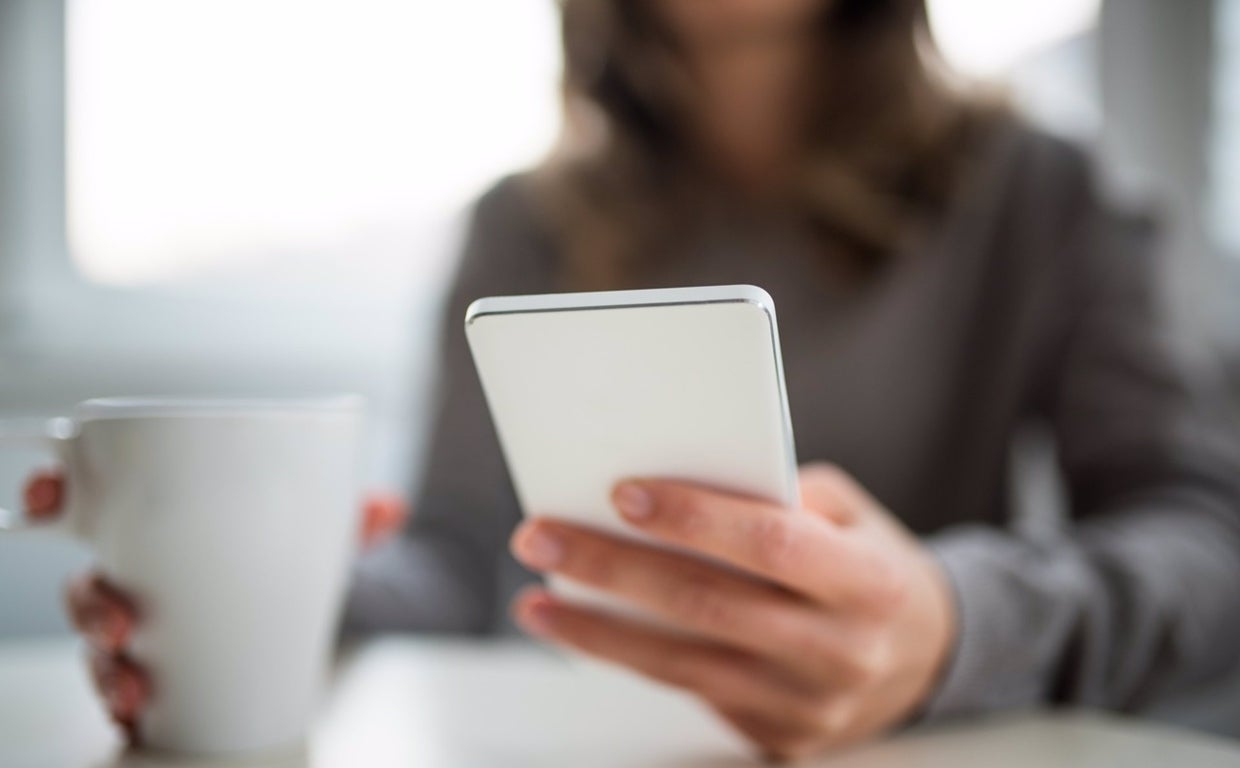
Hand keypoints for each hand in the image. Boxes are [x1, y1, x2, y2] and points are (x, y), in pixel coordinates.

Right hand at [21, 470, 408, 742]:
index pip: (92, 504)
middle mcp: (142, 582)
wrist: (304, 636)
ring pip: (96, 648)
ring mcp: (144, 634)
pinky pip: (118, 694)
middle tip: (119, 624)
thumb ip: (352, 522)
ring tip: (135, 684)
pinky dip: (122, 705)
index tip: (50, 497)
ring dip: (103, 669)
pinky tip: (137, 714)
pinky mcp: (154, 680)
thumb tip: (389, 509)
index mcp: (165, 531)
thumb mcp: (321, 539)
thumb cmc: (290, 570)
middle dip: (87, 605)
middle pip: (84, 587)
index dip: (56, 495)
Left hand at [508, 464, 955, 760]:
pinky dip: (632, 662)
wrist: (930, 656)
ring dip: (598, 632)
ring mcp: (810, 708)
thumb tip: (675, 486)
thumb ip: (779, 494)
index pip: (772, 543)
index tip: (621, 492)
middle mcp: (843, 651)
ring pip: (684, 666)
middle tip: (541, 537)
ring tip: (538, 597)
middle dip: (612, 570)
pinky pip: (693, 696)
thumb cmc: (871, 565)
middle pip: (707, 606)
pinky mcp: (781, 740)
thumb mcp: (850, 512)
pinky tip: (586, 632)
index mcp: (868, 582)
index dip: (695, 517)